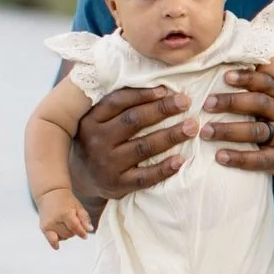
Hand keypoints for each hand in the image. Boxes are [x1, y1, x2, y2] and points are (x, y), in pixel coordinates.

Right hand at [37, 190, 93, 249]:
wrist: (49, 194)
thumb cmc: (66, 200)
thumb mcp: (78, 207)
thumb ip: (84, 219)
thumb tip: (89, 230)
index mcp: (65, 213)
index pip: (75, 227)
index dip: (81, 233)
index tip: (85, 236)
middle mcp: (55, 220)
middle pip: (69, 234)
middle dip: (74, 231)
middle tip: (72, 223)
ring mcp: (48, 224)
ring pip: (63, 237)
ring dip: (67, 234)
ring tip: (65, 224)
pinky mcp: (43, 227)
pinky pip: (51, 240)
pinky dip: (55, 243)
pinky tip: (57, 246)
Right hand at [74, 85, 194, 198]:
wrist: (81, 179)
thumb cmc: (99, 141)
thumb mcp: (98, 122)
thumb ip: (119, 107)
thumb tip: (160, 88)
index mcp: (91, 120)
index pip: (117, 102)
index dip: (142, 94)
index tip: (166, 90)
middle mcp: (97, 141)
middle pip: (133, 121)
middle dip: (162, 110)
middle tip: (185, 102)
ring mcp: (107, 165)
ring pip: (143, 147)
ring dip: (170, 136)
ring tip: (192, 127)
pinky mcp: (118, 185)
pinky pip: (145, 177)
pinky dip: (164, 169)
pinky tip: (181, 160)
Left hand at [200, 67, 273, 183]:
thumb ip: (264, 100)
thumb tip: (227, 80)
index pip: (266, 84)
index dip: (247, 78)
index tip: (226, 76)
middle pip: (258, 104)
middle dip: (231, 102)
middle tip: (206, 104)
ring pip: (255, 131)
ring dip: (228, 130)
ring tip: (206, 132)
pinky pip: (259, 159)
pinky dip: (239, 158)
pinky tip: (220, 156)